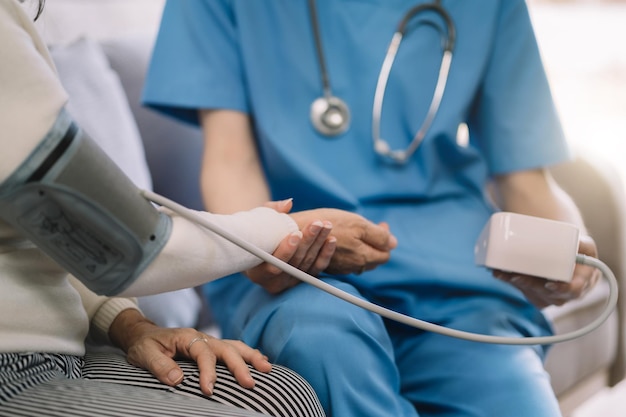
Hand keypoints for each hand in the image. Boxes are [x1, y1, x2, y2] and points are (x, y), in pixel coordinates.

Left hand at [109, 309, 270, 395]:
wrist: (143, 335)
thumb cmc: (145, 345)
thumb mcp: (145, 355)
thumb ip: (160, 366)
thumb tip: (179, 379)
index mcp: (187, 337)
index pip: (203, 354)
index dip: (208, 372)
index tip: (209, 390)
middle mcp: (202, 337)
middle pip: (226, 348)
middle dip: (240, 365)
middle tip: (250, 383)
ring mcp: (209, 342)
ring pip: (235, 346)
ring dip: (251, 357)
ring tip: (267, 368)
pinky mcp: (212, 348)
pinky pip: (234, 349)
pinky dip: (249, 354)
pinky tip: (261, 362)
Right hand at [244, 199, 335, 293]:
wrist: (261, 249)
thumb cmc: (256, 234)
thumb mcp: (257, 222)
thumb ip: (271, 211)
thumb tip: (288, 204)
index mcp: (257, 273)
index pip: (274, 265)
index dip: (286, 250)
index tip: (296, 234)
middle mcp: (274, 282)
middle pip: (295, 263)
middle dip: (307, 241)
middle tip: (316, 224)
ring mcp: (291, 282)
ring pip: (308, 263)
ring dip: (319, 243)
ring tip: (326, 225)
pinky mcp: (304, 279)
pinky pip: (318, 268)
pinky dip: (326, 253)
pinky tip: (331, 239)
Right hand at [291, 208, 396, 275]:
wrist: (297, 231)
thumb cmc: (328, 225)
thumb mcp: (358, 224)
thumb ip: (379, 236)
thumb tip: (394, 243)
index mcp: (363, 258)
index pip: (385, 255)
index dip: (386, 240)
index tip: (381, 224)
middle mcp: (353, 267)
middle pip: (373, 259)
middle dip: (376, 243)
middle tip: (370, 226)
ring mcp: (341, 268)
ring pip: (360, 260)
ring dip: (363, 247)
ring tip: (356, 231)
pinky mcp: (329, 265)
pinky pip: (347, 260)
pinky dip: (350, 250)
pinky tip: (343, 239)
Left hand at [493, 234, 600, 307]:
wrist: (568, 257)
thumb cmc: (579, 251)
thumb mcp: (585, 246)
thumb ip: (583, 244)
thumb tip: (575, 241)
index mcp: (582, 283)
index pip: (574, 290)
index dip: (562, 289)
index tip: (549, 283)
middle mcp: (566, 294)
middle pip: (547, 294)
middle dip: (530, 285)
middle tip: (515, 275)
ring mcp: (550, 297)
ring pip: (533, 295)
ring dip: (517, 284)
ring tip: (502, 272)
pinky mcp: (536, 295)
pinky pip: (524, 292)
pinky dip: (511, 283)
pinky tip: (500, 274)